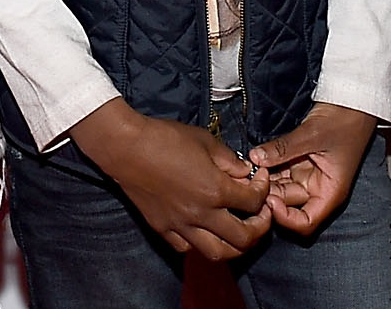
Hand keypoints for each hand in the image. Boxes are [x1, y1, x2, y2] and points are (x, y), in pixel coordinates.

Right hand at [70, 99, 268, 260]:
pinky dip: (201, 243)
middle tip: (260, 215)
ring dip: (234, 246)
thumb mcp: (204, 140)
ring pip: (217, 253)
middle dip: (259, 228)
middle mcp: (201, 214)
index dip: (263, 190)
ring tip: (238, 232)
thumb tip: (243, 174)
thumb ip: (229, 160)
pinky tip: (204, 230)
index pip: (252, 202)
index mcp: (215, 190)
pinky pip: (187, 248)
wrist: (127, 148)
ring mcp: (180, 225)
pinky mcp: (162, 229)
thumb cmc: (165, 138)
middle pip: (243, 238)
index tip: (260, 179)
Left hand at [248, 103, 376, 234]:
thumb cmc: (346, 120)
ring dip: (266, 181)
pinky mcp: (299, 162)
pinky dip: (268, 167)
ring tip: (251, 168)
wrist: (353, 99)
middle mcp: (318, 188)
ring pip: (281, 187)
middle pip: (289, 205)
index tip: (268, 200)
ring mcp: (308, 175)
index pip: (306, 222)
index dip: (285, 218)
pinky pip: (280, 170)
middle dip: (269, 195)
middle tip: (251, 180)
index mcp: (330, 192)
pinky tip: (256, 159)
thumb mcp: (313, 134)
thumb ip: (284, 148)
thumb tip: (256, 158)